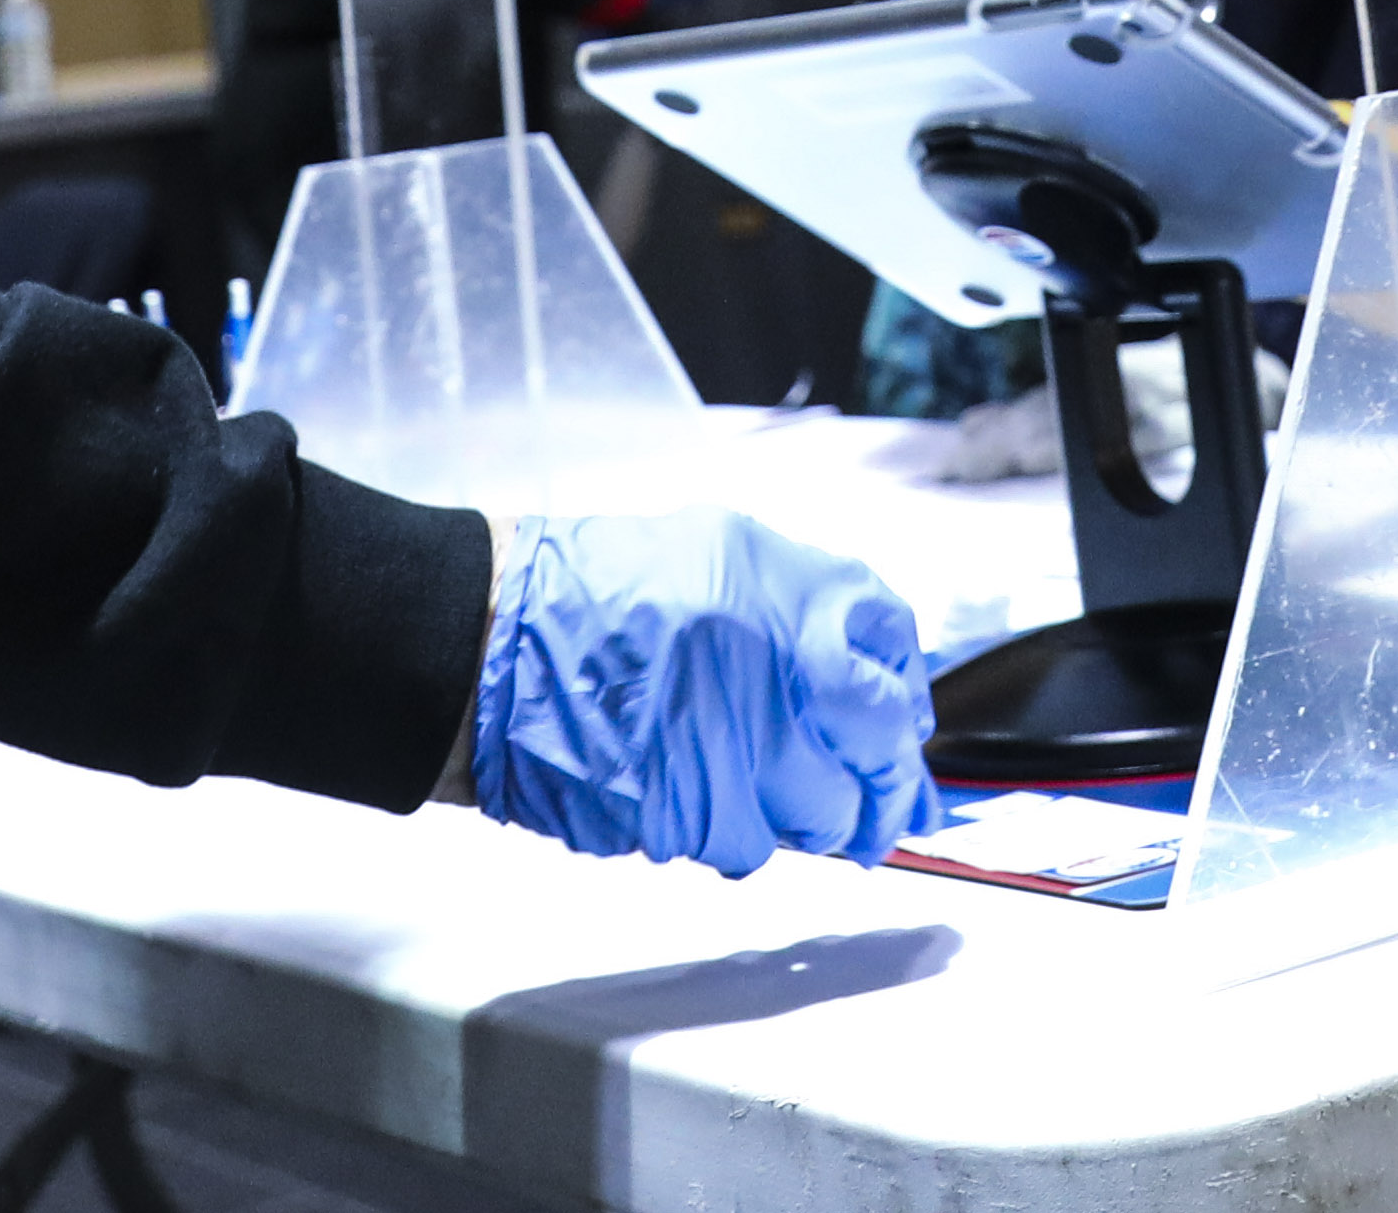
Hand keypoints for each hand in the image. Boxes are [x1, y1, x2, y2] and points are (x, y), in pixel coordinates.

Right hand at [469, 509, 939, 873]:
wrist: (493, 641)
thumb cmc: (597, 591)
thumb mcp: (726, 552)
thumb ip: (812, 610)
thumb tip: (875, 683)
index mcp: (791, 606)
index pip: (894, 678)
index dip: (904, 716)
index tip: (902, 735)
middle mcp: (772, 681)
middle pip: (870, 768)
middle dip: (877, 799)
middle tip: (875, 813)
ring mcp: (727, 756)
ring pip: (805, 823)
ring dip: (788, 814)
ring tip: (735, 771)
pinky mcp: (680, 817)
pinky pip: (734, 845)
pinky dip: (720, 828)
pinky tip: (682, 783)